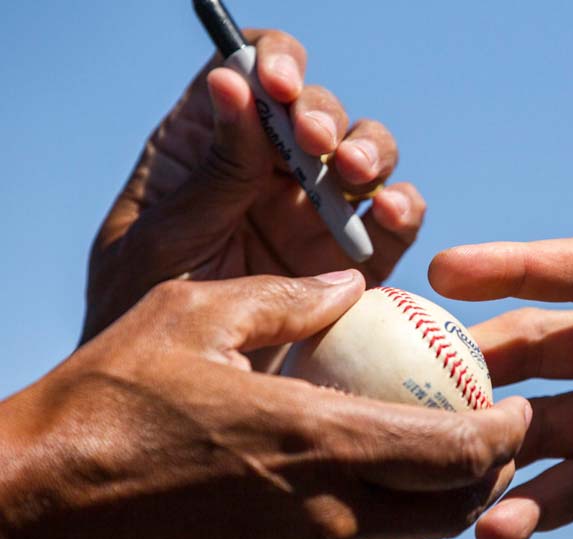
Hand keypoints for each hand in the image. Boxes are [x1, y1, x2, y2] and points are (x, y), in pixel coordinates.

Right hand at [0, 271, 529, 538]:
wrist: (28, 515)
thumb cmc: (104, 404)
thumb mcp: (194, 316)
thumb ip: (286, 296)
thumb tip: (351, 280)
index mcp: (316, 442)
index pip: (455, 454)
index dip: (504, 435)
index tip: (516, 409)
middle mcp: (323, 516)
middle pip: (451, 513)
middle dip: (488, 475)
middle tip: (489, 437)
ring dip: (441, 509)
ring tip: (438, 464)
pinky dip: (385, 533)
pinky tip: (363, 495)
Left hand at [83, 29, 425, 346]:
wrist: (175, 411)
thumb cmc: (139, 320)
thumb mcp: (165, 239)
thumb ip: (213, 172)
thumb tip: (233, 82)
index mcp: (207, 151)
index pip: (249, 75)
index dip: (274, 61)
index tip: (278, 84)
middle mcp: (269, 175)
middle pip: (317, 112)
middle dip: (323, 114)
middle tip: (314, 142)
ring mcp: (315, 218)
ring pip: (365, 157)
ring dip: (369, 151)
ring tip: (351, 171)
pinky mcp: (355, 265)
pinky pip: (393, 224)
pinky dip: (402, 210)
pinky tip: (387, 212)